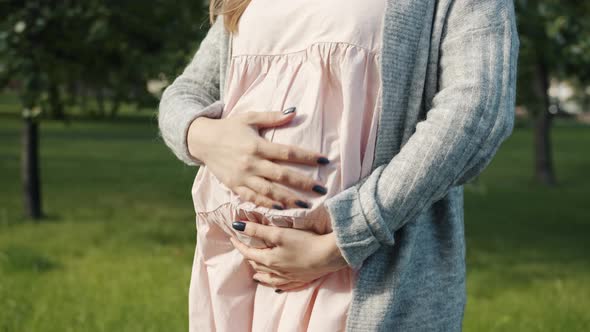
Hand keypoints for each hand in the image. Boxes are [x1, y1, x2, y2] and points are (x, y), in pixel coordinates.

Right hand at [187, 107, 330, 209]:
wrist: (202, 140)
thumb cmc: (229, 127)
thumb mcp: (249, 117)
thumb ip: (272, 117)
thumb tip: (294, 111)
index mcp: (257, 145)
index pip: (288, 152)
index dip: (307, 157)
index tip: (325, 161)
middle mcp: (251, 163)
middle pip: (282, 175)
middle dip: (303, 183)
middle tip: (322, 189)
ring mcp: (242, 177)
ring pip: (269, 191)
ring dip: (288, 199)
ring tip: (306, 206)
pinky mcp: (234, 186)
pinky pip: (253, 198)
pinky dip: (267, 205)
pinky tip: (281, 210)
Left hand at [229, 219, 348, 291]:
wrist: (329, 256)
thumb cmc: (305, 243)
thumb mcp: (279, 233)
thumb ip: (258, 230)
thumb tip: (237, 226)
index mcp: (269, 260)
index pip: (248, 252)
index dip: (239, 244)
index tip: (233, 237)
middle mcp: (277, 271)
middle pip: (258, 265)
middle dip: (249, 256)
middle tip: (245, 249)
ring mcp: (289, 277)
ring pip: (269, 278)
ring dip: (260, 274)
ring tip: (255, 273)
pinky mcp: (301, 279)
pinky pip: (283, 285)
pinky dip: (275, 284)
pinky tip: (276, 286)